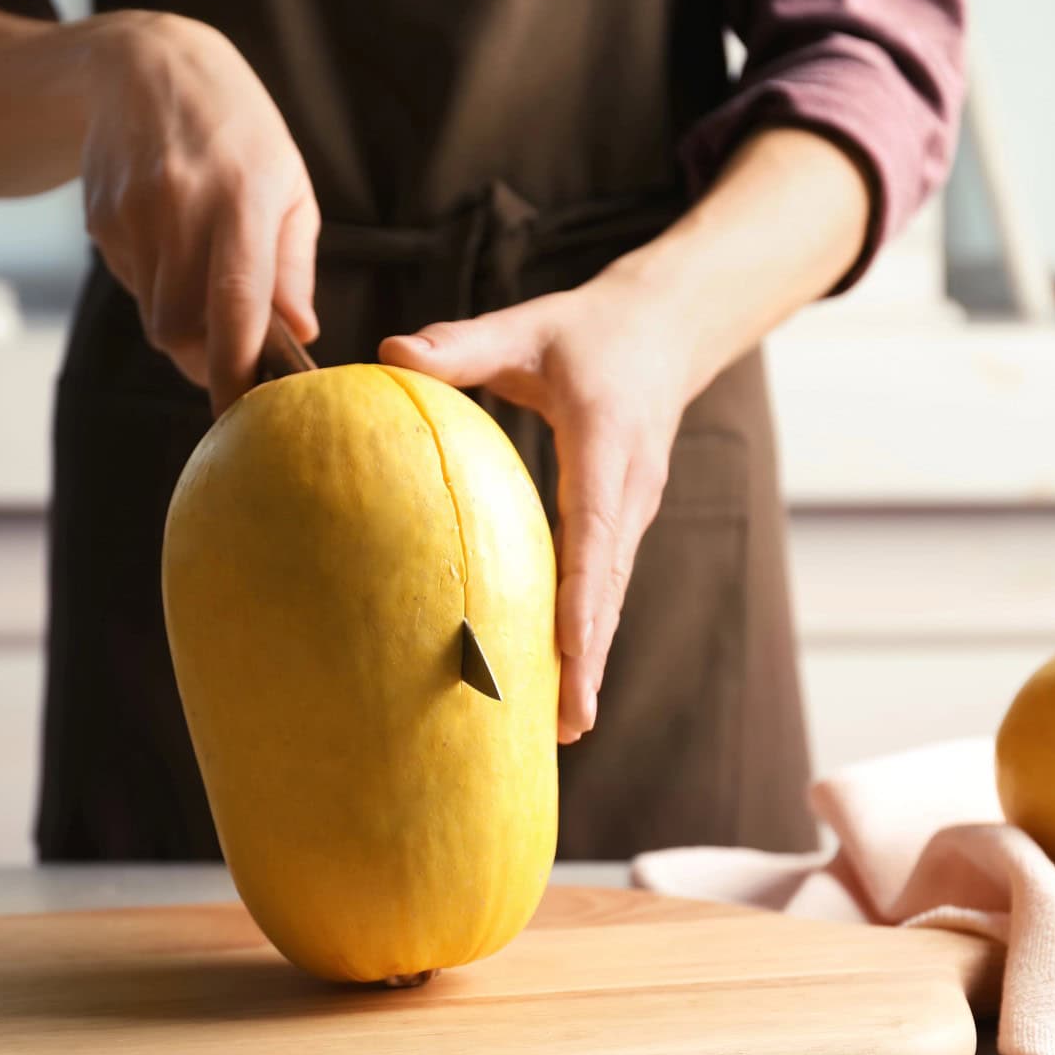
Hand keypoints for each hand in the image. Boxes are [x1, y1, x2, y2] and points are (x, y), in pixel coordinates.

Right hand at [82, 12, 319, 412]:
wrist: (146, 64)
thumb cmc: (237, 130)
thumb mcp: (286, 181)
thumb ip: (293, 264)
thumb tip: (300, 334)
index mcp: (242, 196)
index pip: (236, 304)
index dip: (235, 369)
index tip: (242, 414)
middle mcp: (182, 204)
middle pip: (181, 328)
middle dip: (206, 356)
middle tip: (231, 350)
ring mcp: (133, 212)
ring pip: (154, 316)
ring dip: (182, 321)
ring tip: (201, 274)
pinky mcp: (101, 219)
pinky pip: (132, 285)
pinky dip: (155, 286)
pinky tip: (169, 239)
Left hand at [379, 270, 691, 743]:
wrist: (663, 330)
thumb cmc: (583, 332)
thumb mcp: (524, 327)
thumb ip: (461, 345)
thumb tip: (391, 355)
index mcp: (608, 441)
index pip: (596, 528)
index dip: (581, 594)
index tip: (570, 651)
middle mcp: (632, 487)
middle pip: (608, 584)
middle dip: (589, 655)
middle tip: (567, 725)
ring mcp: (635, 509)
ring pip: (610, 594)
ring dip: (590, 659)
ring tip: (564, 728)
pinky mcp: (625, 521)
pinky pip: (604, 585)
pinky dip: (587, 634)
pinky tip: (561, 682)